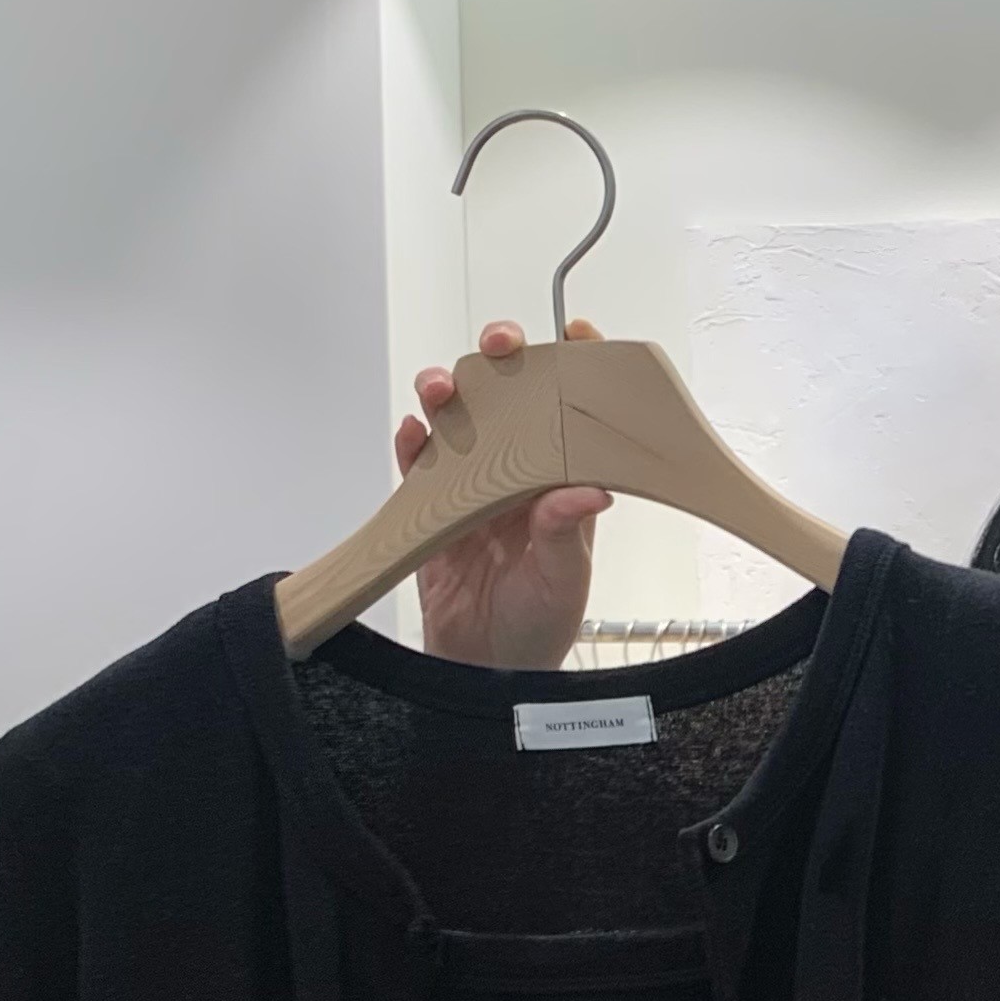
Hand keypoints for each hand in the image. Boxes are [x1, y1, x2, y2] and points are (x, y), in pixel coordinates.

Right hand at [402, 319, 608, 668]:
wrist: (485, 667)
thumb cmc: (538, 624)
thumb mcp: (565, 580)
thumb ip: (567, 532)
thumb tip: (589, 492)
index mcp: (561, 482)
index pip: (574, 411)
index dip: (575, 366)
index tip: (575, 333)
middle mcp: (518, 472)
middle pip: (509, 396)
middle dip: (502, 360)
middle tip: (499, 347)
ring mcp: (472, 484)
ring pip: (458, 418)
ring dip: (447, 393)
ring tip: (443, 390)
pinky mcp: (432, 505)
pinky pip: (417, 463)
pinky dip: (410, 443)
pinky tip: (411, 432)